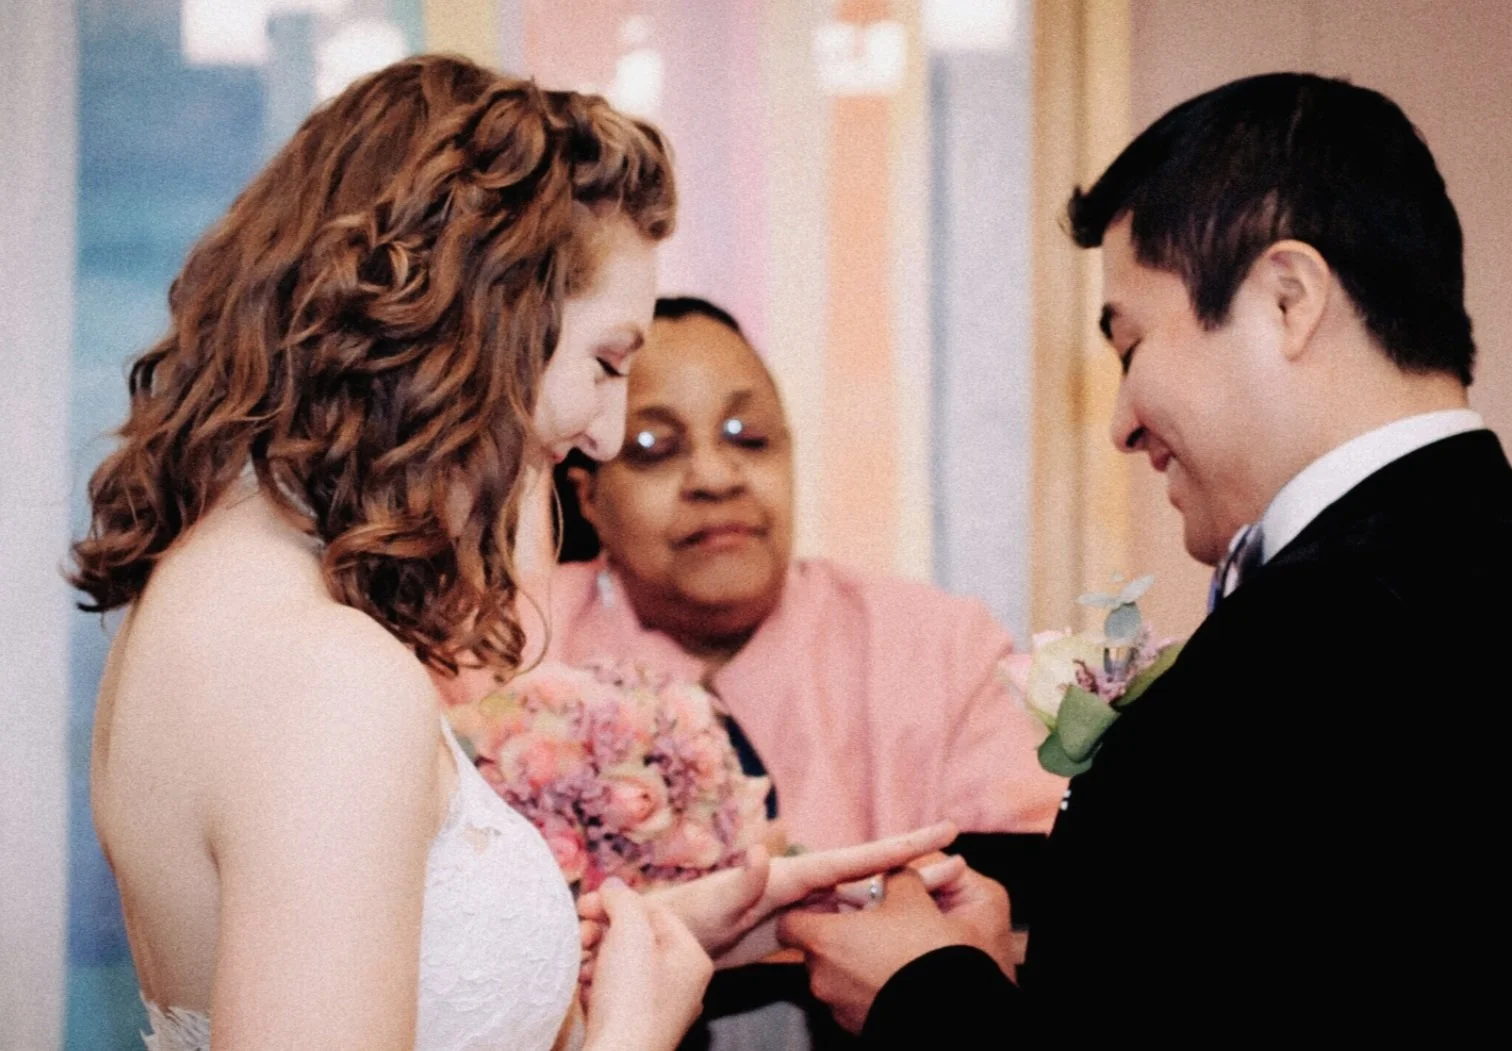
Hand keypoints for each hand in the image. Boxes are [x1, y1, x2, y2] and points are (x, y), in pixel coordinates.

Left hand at [579, 822, 957, 967]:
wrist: (657, 938)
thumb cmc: (679, 919)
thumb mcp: (709, 905)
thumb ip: (738, 885)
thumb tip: (761, 854)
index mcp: (791, 877)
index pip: (856, 859)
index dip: (900, 846)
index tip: (943, 831)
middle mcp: (801, 883)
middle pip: (869, 874)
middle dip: (913, 866)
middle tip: (961, 863)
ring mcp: (799, 904)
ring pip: (861, 896)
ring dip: (897, 892)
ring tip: (943, 888)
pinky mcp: (792, 926)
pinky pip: (842, 918)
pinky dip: (871, 915)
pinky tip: (892, 918)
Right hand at [582, 878, 712, 1050]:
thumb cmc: (631, 999)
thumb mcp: (630, 935)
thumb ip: (623, 901)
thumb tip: (614, 886)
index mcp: (691, 958)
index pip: (656, 913)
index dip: (619, 903)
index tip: (586, 903)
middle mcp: (681, 985)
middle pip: (637, 939)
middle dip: (603, 931)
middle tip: (580, 934)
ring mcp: (658, 1010)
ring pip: (622, 967)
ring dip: (595, 957)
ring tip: (581, 964)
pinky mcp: (633, 1029)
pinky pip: (613, 995)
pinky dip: (595, 986)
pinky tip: (584, 988)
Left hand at [777, 866, 1008, 1034]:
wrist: (952, 1007)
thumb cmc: (925, 949)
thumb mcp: (912, 898)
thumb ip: (893, 877)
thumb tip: (893, 873)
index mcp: (825, 940)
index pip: (789, 923)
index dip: (808, 909)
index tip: (830, 903)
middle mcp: (822, 977)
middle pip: (815, 949)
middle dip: (838, 935)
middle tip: (868, 923)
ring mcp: (838, 1006)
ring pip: (836, 975)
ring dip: (855, 961)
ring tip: (889, 949)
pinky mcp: (859, 1026)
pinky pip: (854, 998)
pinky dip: (868, 985)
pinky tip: (897, 974)